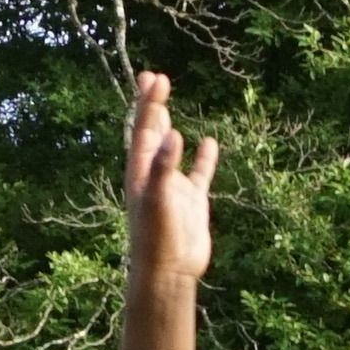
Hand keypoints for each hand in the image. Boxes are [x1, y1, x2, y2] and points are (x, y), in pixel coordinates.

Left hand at [121, 68, 216, 287]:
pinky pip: (199, 174)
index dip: (149, 102)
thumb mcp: (158, 199)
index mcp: (141, 171)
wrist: (169, 272)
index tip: (156, 77)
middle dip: (152, 106)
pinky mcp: (192, 202)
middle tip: (154, 79)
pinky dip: (203, 158)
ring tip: (166, 106)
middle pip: (152, 132)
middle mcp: (155, 175)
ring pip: (171, 150)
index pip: (143, 128)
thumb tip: (175, 136)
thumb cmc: (156, 237)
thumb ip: (164, 166)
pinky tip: (209, 143)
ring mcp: (173, 187)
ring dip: (169, 128)